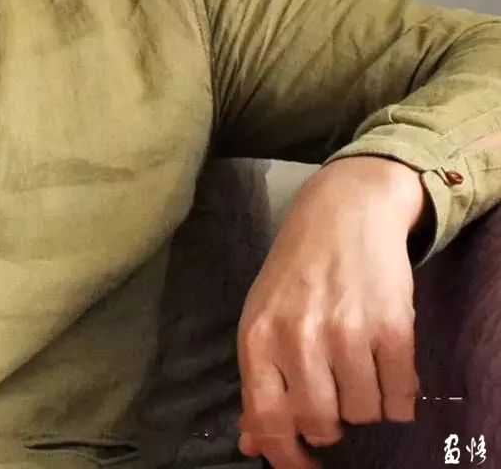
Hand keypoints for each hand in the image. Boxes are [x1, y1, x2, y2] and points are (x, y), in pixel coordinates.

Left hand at [235, 156, 426, 467]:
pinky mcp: (391, 328)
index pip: (267, 420)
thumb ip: (259, 380)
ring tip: (358, 365)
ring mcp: (345, 332)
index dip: (288, 457)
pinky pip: (401, 398)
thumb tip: (252, 443)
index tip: (306, 466)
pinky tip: (386, 364)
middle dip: (331, 424)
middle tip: (335, 397)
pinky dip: (399, 394)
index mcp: (258, 336)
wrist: (343, 211)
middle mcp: (298, 336)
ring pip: (365, 414)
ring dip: (367, 403)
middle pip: (320, 424)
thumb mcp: (263, 315)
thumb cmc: (298, 270)